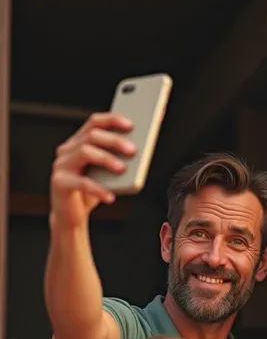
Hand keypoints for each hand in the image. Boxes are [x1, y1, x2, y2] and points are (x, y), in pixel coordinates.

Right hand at [50, 112, 135, 227]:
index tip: (131, 125)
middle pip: (91, 136)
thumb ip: (114, 161)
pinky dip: (98, 189)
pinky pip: (81, 182)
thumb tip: (136, 151)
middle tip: (132, 150)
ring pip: (84, 152)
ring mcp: (60, 166)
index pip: (94, 123)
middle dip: (114, 140)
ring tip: (123, 169)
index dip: (112, 120)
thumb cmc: (90, 194)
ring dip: (106, 158)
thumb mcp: (104, 175)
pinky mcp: (59, 183)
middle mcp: (66, 151)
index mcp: (77, 143)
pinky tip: (111, 197)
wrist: (70, 217)